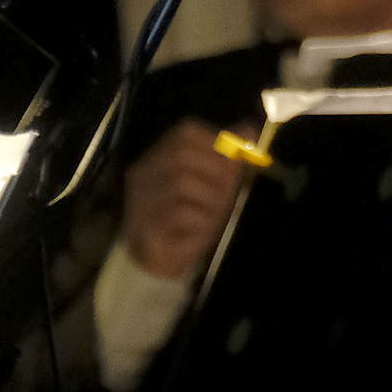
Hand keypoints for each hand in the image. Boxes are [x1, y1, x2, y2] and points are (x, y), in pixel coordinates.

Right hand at [120, 118, 251, 279]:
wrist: (162, 262)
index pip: (186, 132)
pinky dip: (199, 221)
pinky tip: (201, 231)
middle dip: (215, 172)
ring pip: (182, 182)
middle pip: (182, 154)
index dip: (217, 143)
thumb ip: (228, 157)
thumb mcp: (214, 185)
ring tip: (213, 217)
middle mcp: (146, 172)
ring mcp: (142, 198)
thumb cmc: (190, 221)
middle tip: (226, 195)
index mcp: (161, 157)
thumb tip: (249, 128)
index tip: (233, 164)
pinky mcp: (146, 224)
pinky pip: (179, 213)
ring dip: (209, 200)